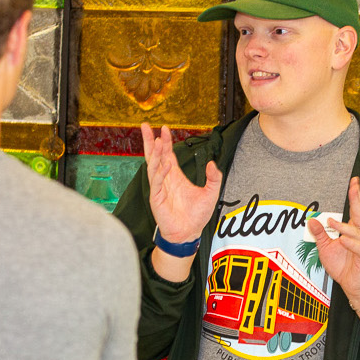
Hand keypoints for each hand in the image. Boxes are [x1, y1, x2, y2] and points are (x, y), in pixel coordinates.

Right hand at [140, 123, 221, 242]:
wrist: (189, 233)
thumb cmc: (197, 216)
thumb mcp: (211, 193)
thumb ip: (214, 178)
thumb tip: (212, 163)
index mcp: (175, 176)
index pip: (167, 154)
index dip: (165, 142)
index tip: (164, 129)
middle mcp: (165, 180)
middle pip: (154, 156)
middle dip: (149, 141)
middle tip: (145, 126)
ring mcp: (159, 188)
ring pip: (153, 166)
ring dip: (154, 153)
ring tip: (155, 140)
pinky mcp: (157, 199)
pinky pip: (157, 182)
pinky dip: (161, 172)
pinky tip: (167, 163)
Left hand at [307, 177, 359, 303]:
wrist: (353, 285)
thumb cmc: (342, 265)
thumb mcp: (325, 248)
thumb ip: (320, 234)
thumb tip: (311, 220)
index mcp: (353, 230)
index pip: (355, 210)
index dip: (355, 196)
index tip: (354, 182)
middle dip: (357, 200)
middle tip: (354, 187)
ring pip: (357, 232)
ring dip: (344, 226)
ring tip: (332, 223)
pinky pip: (359, 248)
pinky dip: (351, 243)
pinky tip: (343, 240)